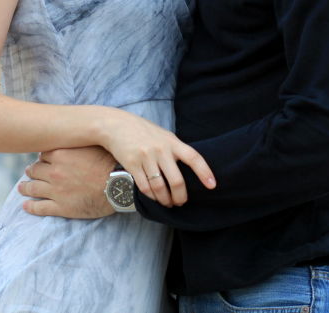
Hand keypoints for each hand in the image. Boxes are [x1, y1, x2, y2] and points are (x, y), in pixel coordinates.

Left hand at [18, 147, 116, 218]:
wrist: (119, 186)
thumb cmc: (108, 163)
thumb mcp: (90, 146)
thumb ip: (76, 143)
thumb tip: (69, 134)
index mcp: (60, 155)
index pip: (43, 155)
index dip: (42, 158)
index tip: (42, 159)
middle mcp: (54, 172)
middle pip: (35, 170)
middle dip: (32, 171)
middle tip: (30, 171)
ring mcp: (56, 190)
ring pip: (33, 188)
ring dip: (25, 187)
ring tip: (22, 188)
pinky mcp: (61, 207)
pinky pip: (40, 207)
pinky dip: (31, 206)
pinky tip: (25, 206)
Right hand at [97, 108, 214, 206]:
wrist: (116, 125)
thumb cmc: (143, 131)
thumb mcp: (163, 135)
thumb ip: (175, 149)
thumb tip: (190, 170)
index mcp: (172, 141)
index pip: (193, 157)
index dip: (204, 172)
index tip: (212, 186)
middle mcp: (160, 149)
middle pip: (176, 180)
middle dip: (180, 197)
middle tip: (180, 202)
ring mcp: (145, 157)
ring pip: (160, 187)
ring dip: (165, 200)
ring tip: (167, 203)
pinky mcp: (132, 164)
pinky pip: (144, 187)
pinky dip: (151, 196)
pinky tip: (154, 197)